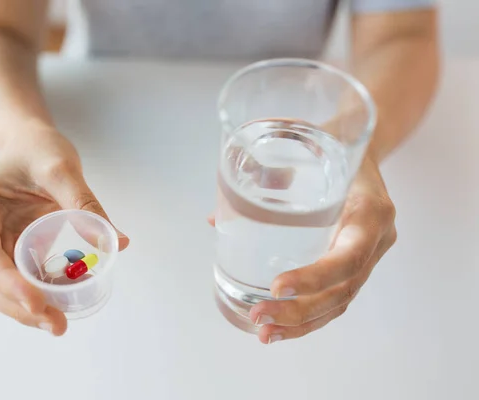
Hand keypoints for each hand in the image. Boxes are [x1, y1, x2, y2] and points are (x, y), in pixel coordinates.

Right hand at [0, 131, 128, 335]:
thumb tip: (118, 243)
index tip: (37, 303)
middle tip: (57, 324)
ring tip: (58, 324)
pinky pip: (9, 283)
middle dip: (19, 306)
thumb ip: (85, 204)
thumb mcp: (61, 169)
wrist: (29, 146)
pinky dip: (29, 299)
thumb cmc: (37, 150)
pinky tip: (55, 310)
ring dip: (23, 311)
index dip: (7, 283)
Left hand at [248, 156, 395, 342]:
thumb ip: (262, 172)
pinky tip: (281, 327)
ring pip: (341, 301)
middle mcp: (377, 238)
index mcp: (371, 210)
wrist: (361, 142)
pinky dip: (309, 316)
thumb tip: (214, 219)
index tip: (275, 286)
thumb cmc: (328, 141)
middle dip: (300, 311)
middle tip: (258, 317)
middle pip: (343, 289)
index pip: (349, 255)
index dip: (314, 277)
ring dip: (302, 323)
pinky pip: (338, 297)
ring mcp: (371, 253)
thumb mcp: (300, 142)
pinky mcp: (358, 262)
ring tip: (265, 333)